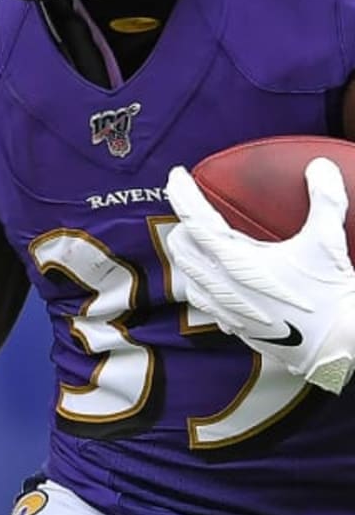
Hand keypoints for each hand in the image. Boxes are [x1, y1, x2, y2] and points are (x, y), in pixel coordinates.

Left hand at [165, 158, 354, 393]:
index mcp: (236, 261)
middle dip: (182, 225)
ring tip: (199, 243)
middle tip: (194, 211)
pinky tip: (217, 282)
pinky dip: (203, 284)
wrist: (337, 348)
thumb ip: (324, 200)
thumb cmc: (330, 297)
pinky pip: (204, 301)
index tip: (176, 176)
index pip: (194, 219)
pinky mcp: (234, 327)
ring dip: (189, 255)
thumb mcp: (328, 243)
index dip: (181, 194)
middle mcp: (221, 285)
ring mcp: (224, 309)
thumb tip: (320, 166)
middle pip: (181, 247)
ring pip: (188, 275)